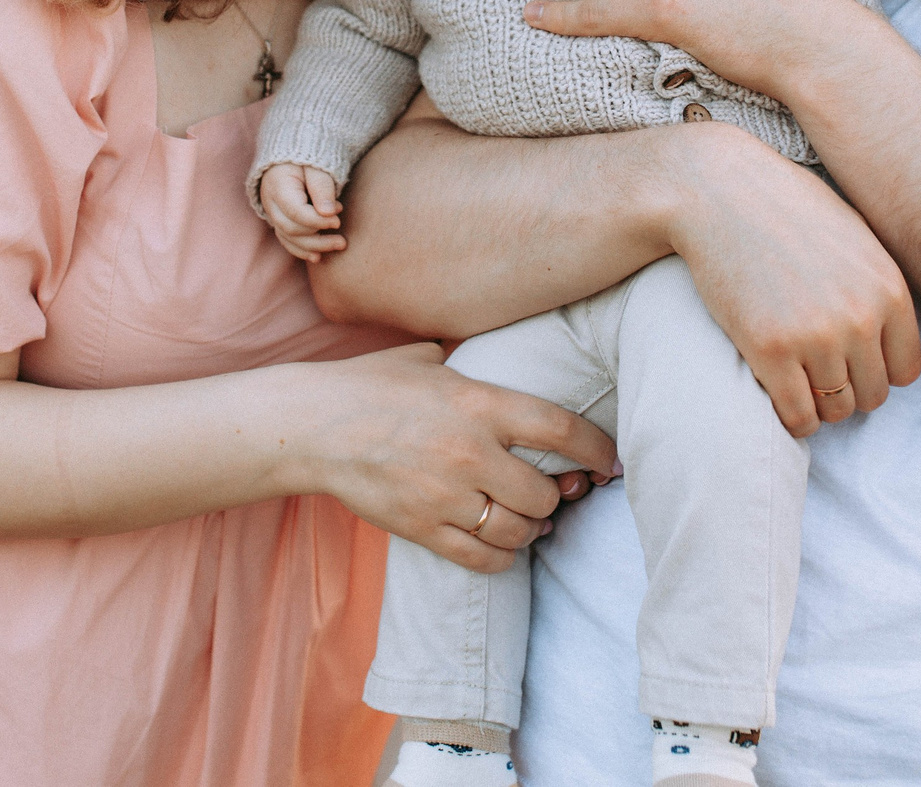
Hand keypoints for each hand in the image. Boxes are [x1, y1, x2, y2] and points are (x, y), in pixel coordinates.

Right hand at [259, 162, 345, 260]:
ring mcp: (272, 213)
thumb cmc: (307, 158)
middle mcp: (270, 203)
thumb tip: (329, 212)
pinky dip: (301, 250)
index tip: (338, 219)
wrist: (291, 155)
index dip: (318, 221)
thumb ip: (322, 187)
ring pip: (289, 238)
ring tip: (338, 246)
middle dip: (319, 237)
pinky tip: (318, 257)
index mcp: (278, 186)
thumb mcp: (317, 166)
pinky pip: (287, 240)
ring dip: (314, 247)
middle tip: (342, 239)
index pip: (296, 212)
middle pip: (291, 229)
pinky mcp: (278, 220)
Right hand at [293, 343, 620, 573]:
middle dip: (558, 496)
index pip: (561, 430)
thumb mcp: (428, 361)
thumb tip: (510, 364)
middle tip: (558, 491)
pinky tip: (503, 543)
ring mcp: (445, 495)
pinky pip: (483, 558)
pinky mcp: (422, 528)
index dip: (597, 450)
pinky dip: (502, 556)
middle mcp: (469, 452)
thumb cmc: (370, 385)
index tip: (610, 461)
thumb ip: (474, 370)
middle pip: (545, 492)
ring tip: (529, 519)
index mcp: (478, 402)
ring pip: (518, 531)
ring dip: (532, 528)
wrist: (310, 426)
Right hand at [656, 124, 920, 435]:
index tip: (849, 360)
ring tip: (795, 380)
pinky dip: (791, 417)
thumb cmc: (781, 206)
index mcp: (888, 288)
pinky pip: (797, 416)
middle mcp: (860, 317)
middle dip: (846, 389)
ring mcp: (815, 336)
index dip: (876, 370)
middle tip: (815, 370)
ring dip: (818, 405)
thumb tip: (888, 338)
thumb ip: (877, 285)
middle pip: (872, 395)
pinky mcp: (769, 349)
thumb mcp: (852, 235)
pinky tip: (776, 393)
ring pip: (836, 411)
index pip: (905, 370)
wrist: (716, 190)